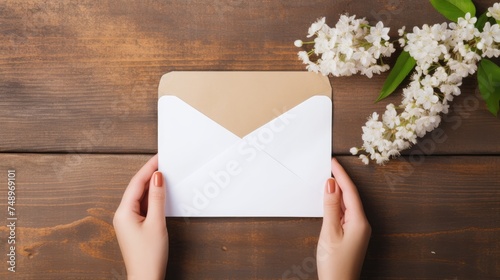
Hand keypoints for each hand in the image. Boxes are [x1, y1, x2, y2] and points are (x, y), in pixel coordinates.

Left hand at [113, 154, 167, 279]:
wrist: (146, 278)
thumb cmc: (149, 256)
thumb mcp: (156, 223)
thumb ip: (157, 198)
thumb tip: (158, 178)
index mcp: (124, 212)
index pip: (137, 183)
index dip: (148, 168)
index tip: (159, 157)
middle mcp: (122, 214)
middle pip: (137, 188)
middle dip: (150, 174)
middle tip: (164, 162)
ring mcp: (128, 221)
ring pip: (140, 197)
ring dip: (152, 186)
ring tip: (165, 175)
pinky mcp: (134, 227)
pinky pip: (142, 206)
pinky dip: (152, 198)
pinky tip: (161, 195)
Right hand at [317, 158, 370, 279]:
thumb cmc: (335, 264)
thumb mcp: (329, 232)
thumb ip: (330, 207)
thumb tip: (331, 185)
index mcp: (359, 221)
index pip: (350, 191)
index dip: (341, 175)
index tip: (333, 162)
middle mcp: (361, 224)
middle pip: (350, 196)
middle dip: (340, 180)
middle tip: (329, 166)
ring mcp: (357, 230)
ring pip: (348, 204)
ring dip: (337, 192)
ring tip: (327, 179)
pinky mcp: (352, 235)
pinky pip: (345, 213)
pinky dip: (337, 204)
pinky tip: (330, 201)